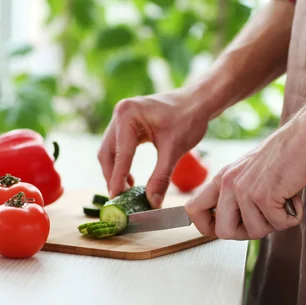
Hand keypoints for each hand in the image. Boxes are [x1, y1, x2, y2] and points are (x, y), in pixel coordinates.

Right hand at [98, 91, 209, 207]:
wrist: (198, 102)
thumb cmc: (189, 118)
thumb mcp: (175, 149)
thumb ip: (161, 177)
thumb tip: (152, 202)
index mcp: (128, 115)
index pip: (120, 154)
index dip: (117, 179)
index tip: (116, 200)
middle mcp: (120, 113)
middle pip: (108, 153)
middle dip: (113, 177)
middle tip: (120, 200)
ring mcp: (121, 118)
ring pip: (110, 151)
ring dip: (115, 172)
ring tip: (126, 192)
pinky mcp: (127, 124)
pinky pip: (118, 147)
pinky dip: (122, 164)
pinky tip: (130, 179)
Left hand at [185, 121, 305, 239]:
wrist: (304, 136)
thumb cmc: (282, 155)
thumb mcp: (248, 172)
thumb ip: (236, 194)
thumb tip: (233, 224)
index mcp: (222, 178)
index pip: (193, 210)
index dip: (207, 227)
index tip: (228, 226)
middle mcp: (228, 184)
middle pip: (223, 232)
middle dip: (247, 233)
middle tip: (265, 218)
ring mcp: (245, 190)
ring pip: (255, 232)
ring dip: (275, 222)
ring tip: (283, 201)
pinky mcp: (264, 196)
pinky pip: (278, 224)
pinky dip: (292, 216)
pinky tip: (294, 198)